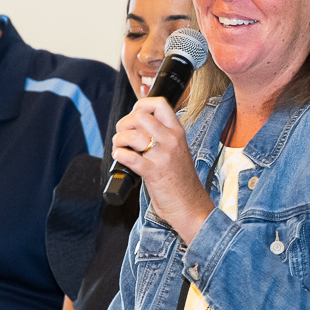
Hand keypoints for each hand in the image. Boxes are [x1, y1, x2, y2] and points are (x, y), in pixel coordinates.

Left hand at [110, 97, 212, 243]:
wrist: (190, 205)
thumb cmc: (180, 179)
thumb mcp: (177, 149)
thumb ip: (162, 135)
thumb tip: (137, 123)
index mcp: (177, 132)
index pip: (159, 104)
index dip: (141, 105)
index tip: (134, 115)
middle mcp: (171, 140)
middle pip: (141, 116)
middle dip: (125, 123)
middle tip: (123, 134)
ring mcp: (162, 156)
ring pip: (133, 135)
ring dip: (119, 140)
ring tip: (119, 147)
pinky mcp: (153, 173)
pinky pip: (129, 157)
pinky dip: (119, 155)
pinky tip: (119, 157)